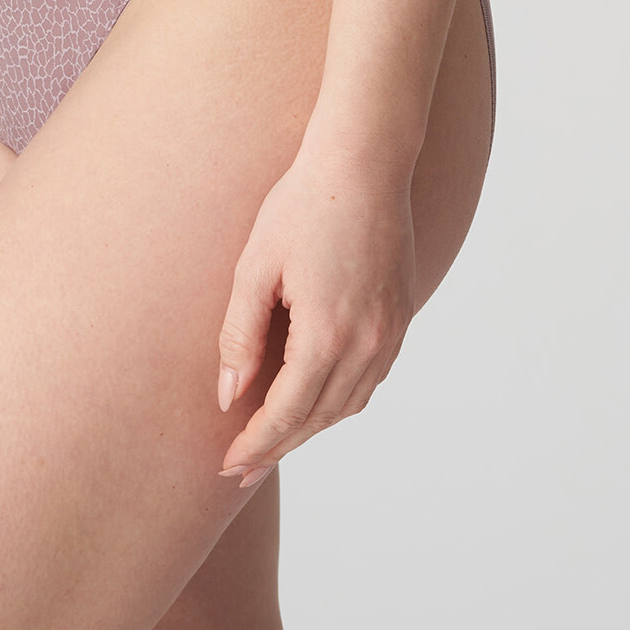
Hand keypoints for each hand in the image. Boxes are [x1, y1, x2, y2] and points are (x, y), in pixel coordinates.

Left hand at [214, 140, 415, 482]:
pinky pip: (371, 379)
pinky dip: (341, 400)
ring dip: (312, 427)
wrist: (364, 162)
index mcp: (327, 335)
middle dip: (279, 445)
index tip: (228, 465)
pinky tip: (318, 398)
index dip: (256, 444)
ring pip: (349, 405)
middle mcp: (367, 344)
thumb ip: (240, 335)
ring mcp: (390, 333)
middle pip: (319, 418)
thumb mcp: (255, 266)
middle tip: (243, 467)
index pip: (287, 414)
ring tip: (276, 438)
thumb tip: (229, 396)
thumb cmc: (303, 205)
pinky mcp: (401, 317)